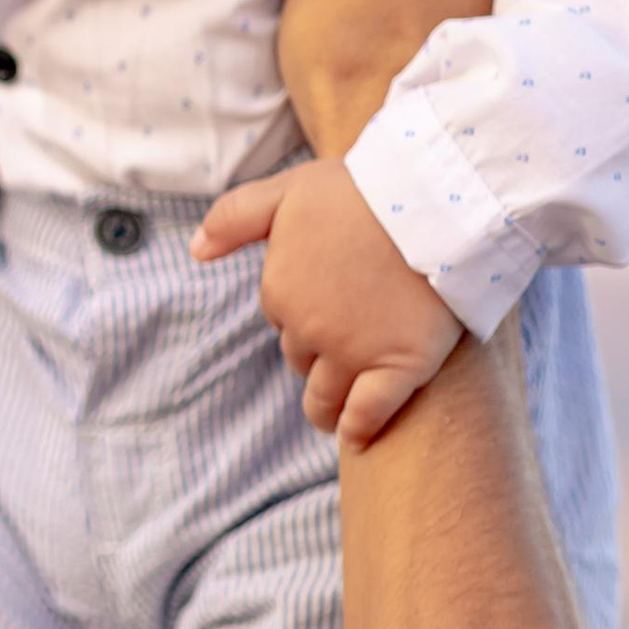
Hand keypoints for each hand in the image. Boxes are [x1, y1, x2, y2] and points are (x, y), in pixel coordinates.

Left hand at [193, 154, 463, 444]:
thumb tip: (195, 251)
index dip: (304, 309)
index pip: (282, 316)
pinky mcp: (400, 366)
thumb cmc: (362, 189)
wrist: (433, 200)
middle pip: (303, 356)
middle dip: (317, 352)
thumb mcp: (287, 190)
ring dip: (325, 406)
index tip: (330, 297)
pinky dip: (359, 428)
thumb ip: (234, 217)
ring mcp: (355, 352)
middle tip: (345, 342)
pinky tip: (356, 438)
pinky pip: (369, 413)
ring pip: (326, 393)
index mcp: (280, 290)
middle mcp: (310, 329)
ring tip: (330, 415)